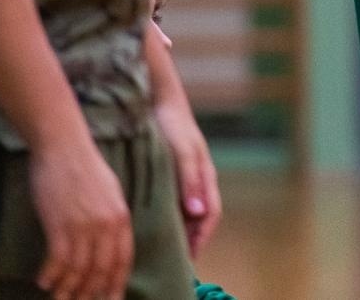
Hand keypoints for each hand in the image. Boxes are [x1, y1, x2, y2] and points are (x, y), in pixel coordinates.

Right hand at [29, 135, 133, 299]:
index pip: (123, 260)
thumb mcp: (110, 190)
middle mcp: (106, 225)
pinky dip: (51, 274)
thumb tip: (111, 241)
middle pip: (101, 270)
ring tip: (60, 299)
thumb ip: (113, 217)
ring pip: (79, 270)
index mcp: (121, 217)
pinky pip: (58, 260)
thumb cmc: (84, 164)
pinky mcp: (60, 224)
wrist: (63, 144)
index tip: (110, 299)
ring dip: (68, 289)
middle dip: (91, 293)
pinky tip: (43, 281)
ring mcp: (84, 226)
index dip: (115, 284)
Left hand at [154, 98, 221, 256]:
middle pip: (198, 217)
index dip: (202, 238)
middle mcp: (196, 179)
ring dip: (176, 228)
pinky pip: (169, 199)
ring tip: (161, 247)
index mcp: (205, 176)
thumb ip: (190, 181)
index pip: (210, 215)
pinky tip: (148, 222)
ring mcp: (182, 175)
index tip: (189, 258)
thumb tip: (197, 214)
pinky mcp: (167, 171)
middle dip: (190, 239)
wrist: (157, 98)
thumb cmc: (173, 124)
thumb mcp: (183, 152)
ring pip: (183, 209)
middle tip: (175, 261)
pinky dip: (164, 214)